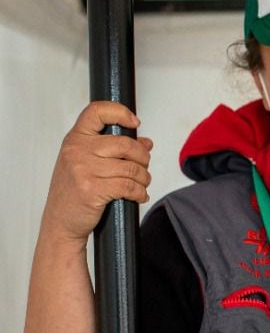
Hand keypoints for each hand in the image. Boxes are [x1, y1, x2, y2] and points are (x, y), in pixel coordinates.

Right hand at [44, 102, 152, 242]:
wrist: (61, 221)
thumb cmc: (74, 190)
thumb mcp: (87, 163)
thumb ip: (114, 149)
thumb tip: (145, 142)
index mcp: (75, 139)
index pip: (96, 112)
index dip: (120, 112)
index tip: (134, 122)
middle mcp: (77, 151)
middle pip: (126, 144)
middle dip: (143, 158)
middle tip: (144, 167)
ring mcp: (83, 170)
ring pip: (132, 168)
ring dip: (144, 179)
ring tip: (141, 184)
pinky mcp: (92, 190)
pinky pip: (130, 186)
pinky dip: (140, 193)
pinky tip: (138, 195)